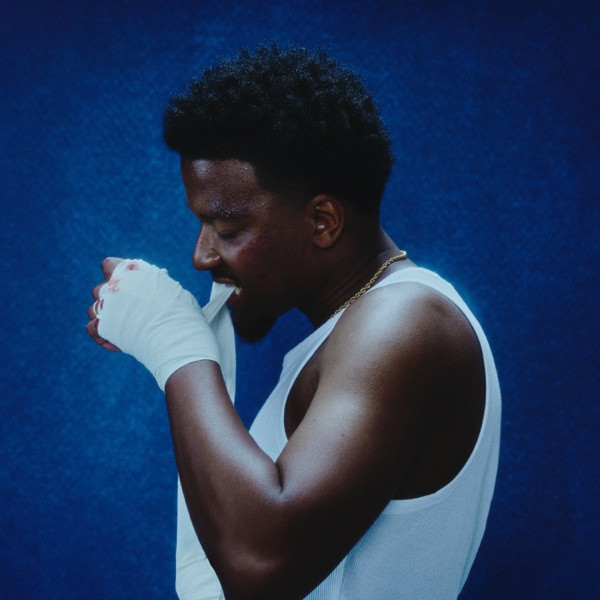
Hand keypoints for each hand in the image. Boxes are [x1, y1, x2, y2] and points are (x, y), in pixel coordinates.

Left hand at [86, 257, 220, 390]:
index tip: (128, 287)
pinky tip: (114, 339)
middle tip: (128, 312)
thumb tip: (155, 287)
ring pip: (94, 308)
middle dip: (111, 300)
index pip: (109, 265)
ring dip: (104, 316)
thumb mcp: (174, 290)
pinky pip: (92, 327)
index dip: (117, 276)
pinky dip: (101, 334)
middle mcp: (116, 284)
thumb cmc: (183, 315)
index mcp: (133, 271)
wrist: (178, 338)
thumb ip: (156, 285)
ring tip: (122, 327)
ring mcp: (108, 305)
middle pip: (101, 289)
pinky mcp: (103, 327)